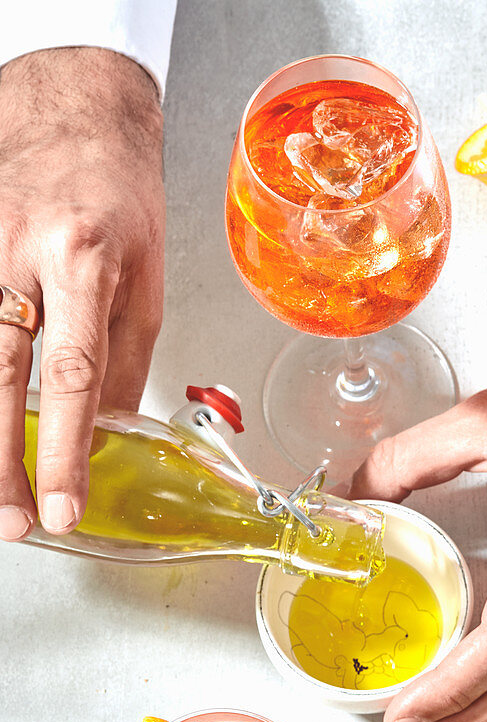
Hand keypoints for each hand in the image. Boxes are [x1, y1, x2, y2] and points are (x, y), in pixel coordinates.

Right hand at [0, 47, 164, 541]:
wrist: (71, 108)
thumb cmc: (119, 193)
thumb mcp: (145, 281)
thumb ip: (124, 362)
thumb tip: (108, 437)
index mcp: (83, 258)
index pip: (74, 374)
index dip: (67, 450)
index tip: (65, 506)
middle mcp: (18, 252)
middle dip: (1, 461)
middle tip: (12, 523)